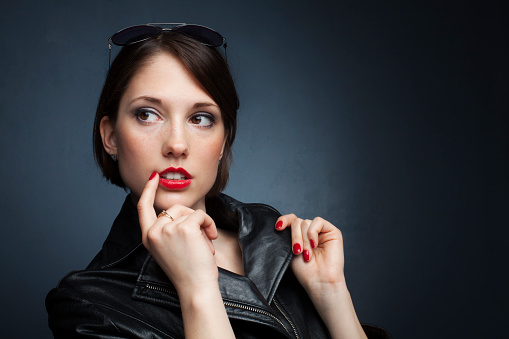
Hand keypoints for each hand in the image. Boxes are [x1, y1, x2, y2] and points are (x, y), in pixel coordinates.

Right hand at [137, 172, 218, 293]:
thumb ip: (168, 230)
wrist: (195, 288)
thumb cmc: (187, 271)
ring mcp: (168, 229)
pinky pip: (201, 215)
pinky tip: (210, 239)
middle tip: (201, 238)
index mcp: (148, 237)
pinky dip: (210, 224)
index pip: (143, 207)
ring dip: (202, 224)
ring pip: (190, 211)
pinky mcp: (185, 227)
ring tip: (205, 243)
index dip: (148, 190)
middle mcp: (154, 232)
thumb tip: (180, 212)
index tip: (154, 177)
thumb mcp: (168, 248)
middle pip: (175, 208)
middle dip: (191, 218)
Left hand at [275, 215, 345, 295]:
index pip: (291, 219)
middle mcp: (310, 232)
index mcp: (300, 235)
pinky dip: (313, 233)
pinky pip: (318, 222)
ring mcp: (321, 231)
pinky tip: (314, 245)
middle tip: (297, 251)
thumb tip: (280, 224)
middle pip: (297, 221)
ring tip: (307, 254)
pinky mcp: (332, 231)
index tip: (278, 228)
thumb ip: (287, 236)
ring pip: (305, 222)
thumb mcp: (290, 251)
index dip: (284, 220)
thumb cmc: (305, 271)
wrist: (319, 281)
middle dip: (294, 237)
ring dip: (304, 240)